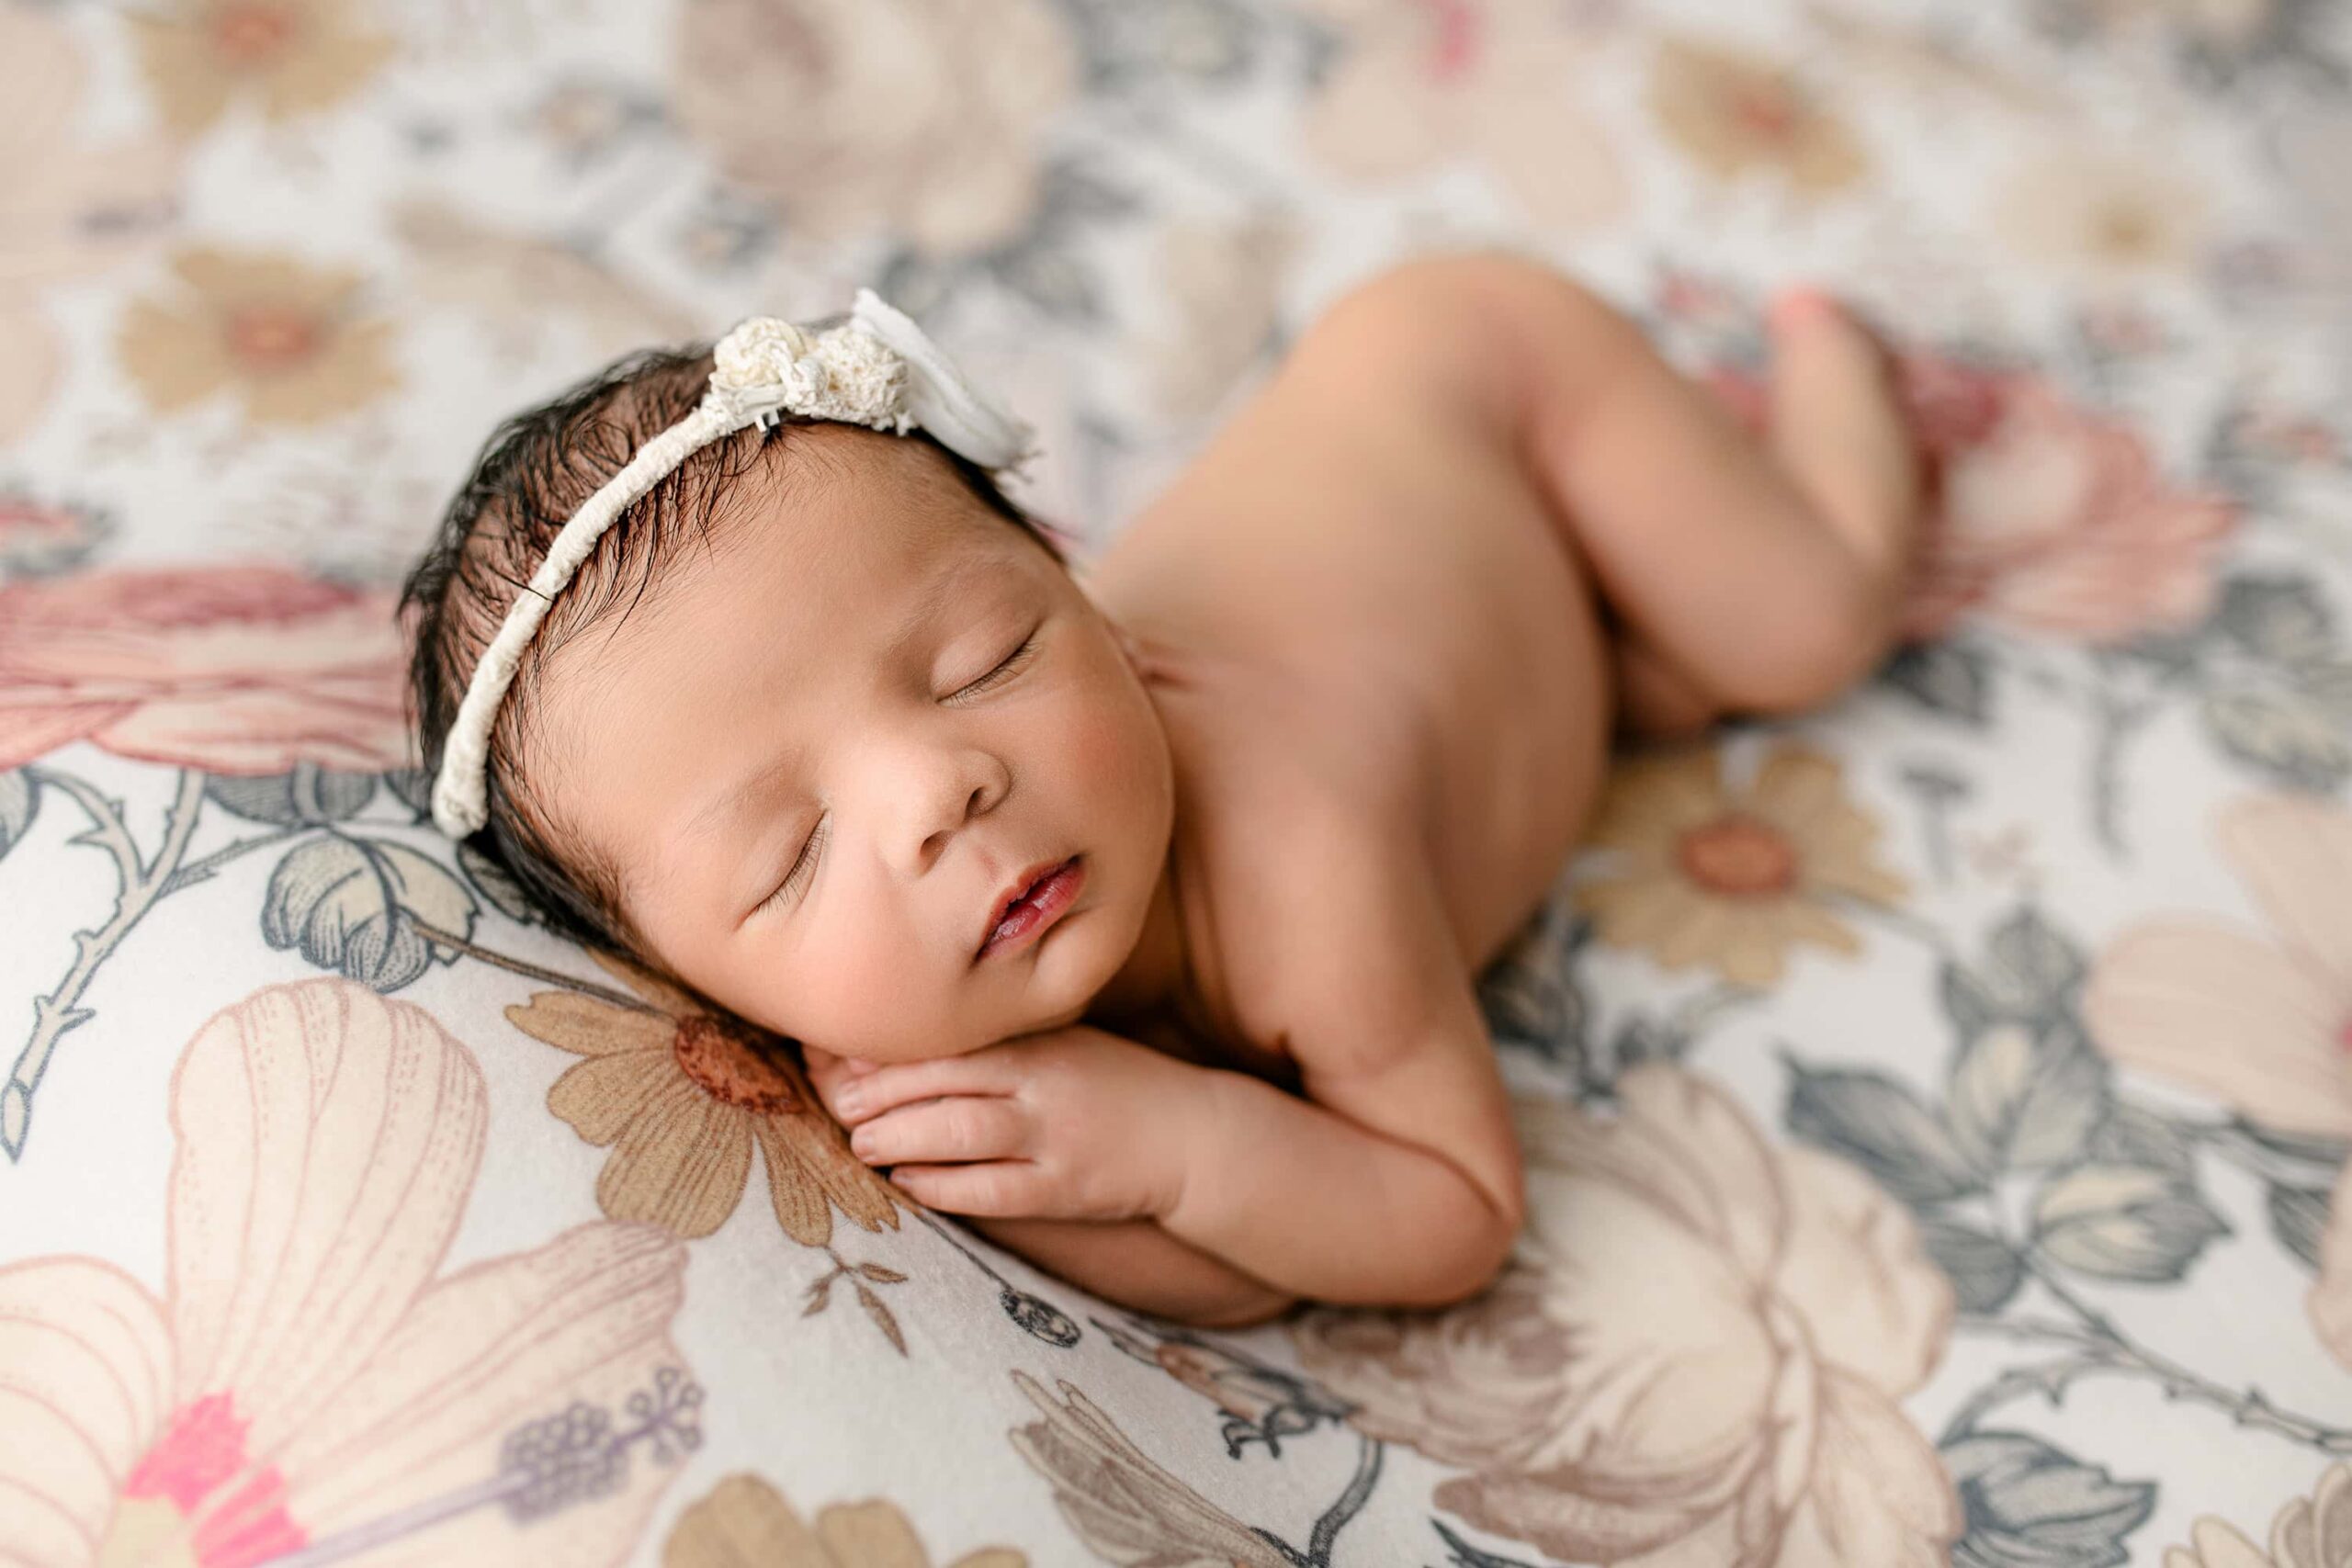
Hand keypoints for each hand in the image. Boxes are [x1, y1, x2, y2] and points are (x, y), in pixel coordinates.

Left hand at [801, 1027, 1208, 1222]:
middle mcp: (1044, 1085)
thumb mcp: (1065, 1046)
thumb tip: (910, 1050)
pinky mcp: (1064, 1189)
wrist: (1194, 1135)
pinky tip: (908, 1181)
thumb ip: (1001, 1047)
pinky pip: (989, 1190)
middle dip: (882, 1098)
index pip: (951, 1045)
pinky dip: (940, 1186)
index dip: (892, 1057)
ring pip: (959, 1135)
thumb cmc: (1116, 1086)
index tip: (846, 1063)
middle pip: (945, 1086)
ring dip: (899, 1139)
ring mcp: (1055, 1139)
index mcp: (1042, 1043)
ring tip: (861, 1144)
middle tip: (843, 1107)